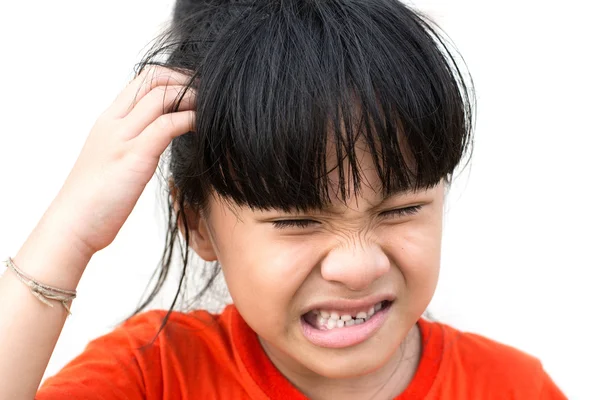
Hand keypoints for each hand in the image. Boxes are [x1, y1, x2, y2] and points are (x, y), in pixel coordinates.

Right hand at [48, 66, 195, 255]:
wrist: (72, 224)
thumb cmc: (95, 200)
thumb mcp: (111, 160)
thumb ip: (131, 143)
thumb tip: (157, 139)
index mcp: (108, 121)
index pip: (142, 80)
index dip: (173, 77)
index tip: (195, 89)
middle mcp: (113, 122)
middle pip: (153, 79)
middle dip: (186, 80)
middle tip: (210, 93)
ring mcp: (122, 137)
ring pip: (162, 96)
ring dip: (192, 97)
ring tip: (212, 108)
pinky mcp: (134, 156)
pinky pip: (167, 125)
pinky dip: (190, 120)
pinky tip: (204, 127)